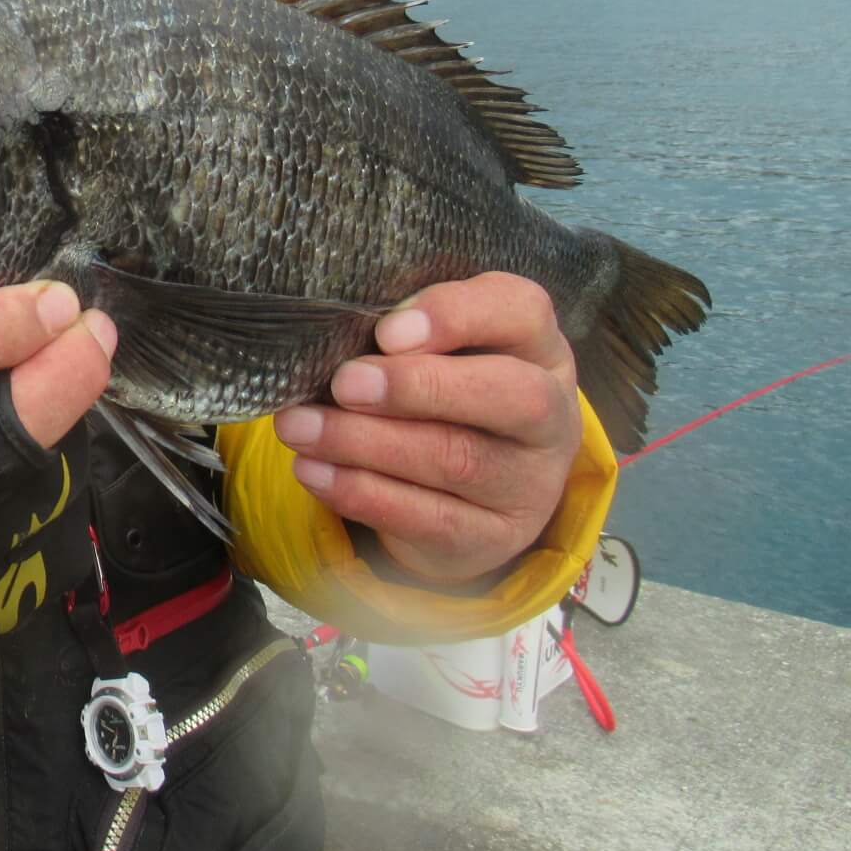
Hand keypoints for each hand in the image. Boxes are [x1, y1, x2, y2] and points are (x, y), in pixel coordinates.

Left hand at [273, 273, 582, 585]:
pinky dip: (362, 493)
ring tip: (300, 427)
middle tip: (344, 384)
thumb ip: (403, 334)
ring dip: (366, 442)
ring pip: (457, 460)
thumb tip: (337, 337)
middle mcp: (550, 416)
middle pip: (512, 396)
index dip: (457, 316)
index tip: (387, 330)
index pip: (522, 312)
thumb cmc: (436, 393)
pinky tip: (313, 471)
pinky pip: (430, 519)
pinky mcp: (493, 538)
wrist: (464, 495)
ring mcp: (529, 484)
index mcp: (538, 348)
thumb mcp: (432, 351)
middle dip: (419, 387)